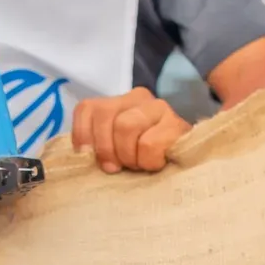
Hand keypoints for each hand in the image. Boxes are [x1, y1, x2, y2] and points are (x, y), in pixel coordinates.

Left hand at [73, 88, 189, 173]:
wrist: (183, 166)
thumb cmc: (141, 160)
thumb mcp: (113, 151)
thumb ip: (96, 146)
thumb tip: (82, 154)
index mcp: (116, 102)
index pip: (87, 108)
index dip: (82, 135)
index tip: (88, 157)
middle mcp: (137, 97)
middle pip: (105, 114)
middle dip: (106, 148)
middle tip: (116, 167)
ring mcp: (159, 107)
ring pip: (126, 126)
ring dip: (128, 156)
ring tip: (138, 165)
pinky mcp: (177, 123)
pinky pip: (149, 143)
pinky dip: (148, 162)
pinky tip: (156, 164)